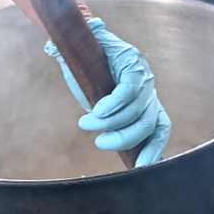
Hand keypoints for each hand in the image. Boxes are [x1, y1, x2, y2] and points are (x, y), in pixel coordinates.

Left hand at [45, 18, 171, 166]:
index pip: (131, 85)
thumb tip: (54, 48)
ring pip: (148, 125)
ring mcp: (151, 98)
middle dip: (114, 126)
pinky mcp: (150, 114)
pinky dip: (153, 150)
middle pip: (139, 110)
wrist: (101, 57)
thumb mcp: (79, 51)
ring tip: (101, 143)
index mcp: (132, 61)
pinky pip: (159, 133)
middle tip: (88, 128)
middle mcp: (147, 80)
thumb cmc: (89, 56)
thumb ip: (68, 50)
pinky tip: (142, 165)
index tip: (95, 111)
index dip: (116, 102)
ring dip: (125, 139)